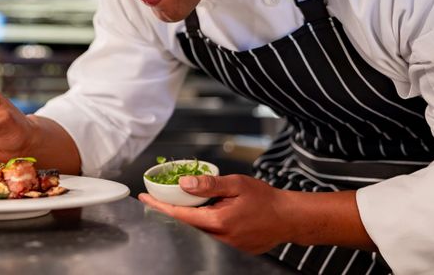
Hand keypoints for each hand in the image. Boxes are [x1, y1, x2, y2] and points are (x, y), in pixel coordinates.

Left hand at [138, 174, 293, 253]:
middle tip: (159, 197)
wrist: (289, 217)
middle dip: (171, 211)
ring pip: (198, 231)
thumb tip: (185, 183)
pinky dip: (204, 224)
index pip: (180, 215)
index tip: (145, 198)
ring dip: (189, 217)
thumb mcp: (236, 184)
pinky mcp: (234, 249)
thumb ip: (209, 184)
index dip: (160, 206)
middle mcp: (221, 238)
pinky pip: (211, 236)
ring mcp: (227, 246)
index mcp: (219, 221)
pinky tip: (207, 212)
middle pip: (186, 225)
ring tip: (185, 202)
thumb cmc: (266, 199)